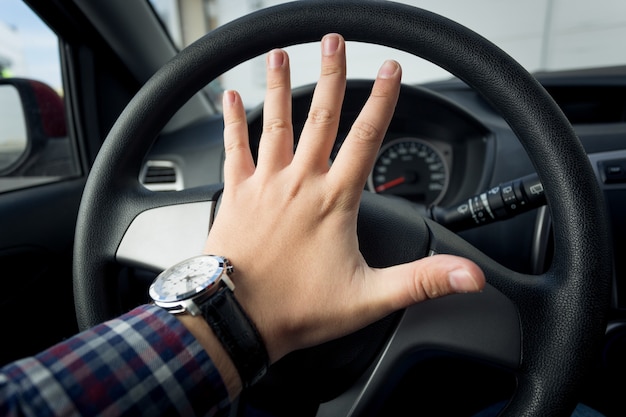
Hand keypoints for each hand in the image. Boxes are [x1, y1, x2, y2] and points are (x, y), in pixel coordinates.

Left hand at [205, 34, 484, 365]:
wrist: (237, 318)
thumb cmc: (296, 308)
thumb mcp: (369, 298)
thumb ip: (421, 281)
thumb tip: (468, 276)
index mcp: (333, 200)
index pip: (367, 138)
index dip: (383, 100)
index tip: (391, 68)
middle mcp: (299, 183)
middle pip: (322, 117)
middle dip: (332, 74)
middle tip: (335, 41)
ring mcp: (265, 184)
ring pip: (276, 122)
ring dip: (281, 85)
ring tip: (282, 53)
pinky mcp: (236, 194)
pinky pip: (233, 147)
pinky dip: (232, 120)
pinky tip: (230, 96)